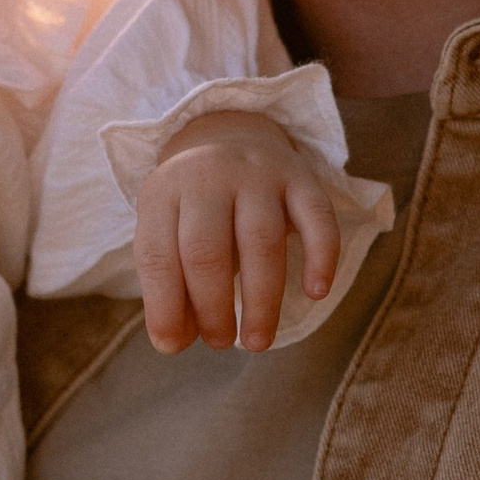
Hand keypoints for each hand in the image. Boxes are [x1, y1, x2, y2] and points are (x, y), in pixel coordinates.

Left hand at [135, 110, 343, 353]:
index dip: (164, 307)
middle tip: (220, 342)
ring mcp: (257, 173)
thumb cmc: (194, 207)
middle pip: (206, 251)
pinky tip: (316, 293)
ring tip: (257, 341)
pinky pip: (317, 218)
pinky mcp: (301, 176)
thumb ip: (170, 284)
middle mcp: (209, 176)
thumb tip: (175, 342)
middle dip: (212, 308)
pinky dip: (320, 257)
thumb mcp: (168, 231)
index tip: (173, 346)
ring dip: (261, 300)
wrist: (229, 133)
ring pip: (260, 241)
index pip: (158, 255)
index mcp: (164, 192)